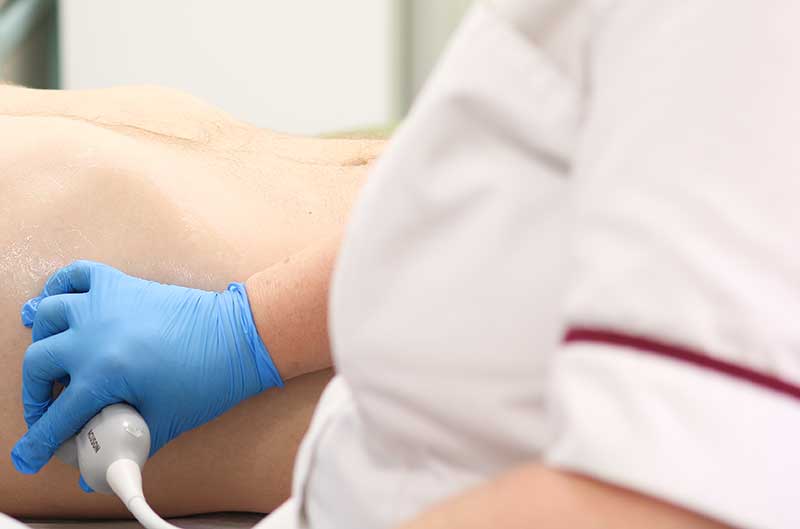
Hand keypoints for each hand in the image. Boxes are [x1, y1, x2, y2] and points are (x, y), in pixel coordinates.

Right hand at [11, 260, 282, 482]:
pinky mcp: (120, 285)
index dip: (40, 443)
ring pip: (47, 317)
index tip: (32, 455)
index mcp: (104, 373)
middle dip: (37, 396)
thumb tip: (102, 468)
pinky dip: (57, 286)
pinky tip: (53, 303)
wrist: (239, 338)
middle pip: (38, 365)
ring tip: (51, 364)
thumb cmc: (208, 380)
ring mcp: (104, 305)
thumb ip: (127, 445)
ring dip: (43, 342)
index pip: (58, 416)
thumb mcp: (163, 421)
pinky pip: (76, 275)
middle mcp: (94, 335)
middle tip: (50, 413)